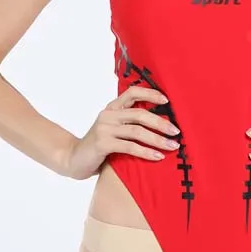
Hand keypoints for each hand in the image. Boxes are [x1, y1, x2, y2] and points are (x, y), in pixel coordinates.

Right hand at [61, 86, 180, 179]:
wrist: (74, 159)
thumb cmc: (100, 146)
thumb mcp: (113, 130)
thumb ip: (129, 124)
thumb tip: (161, 124)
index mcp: (112, 108)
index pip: (132, 92)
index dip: (150, 94)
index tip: (167, 101)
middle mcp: (108, 115)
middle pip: (140, 114)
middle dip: (161, 123)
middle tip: (176, 132)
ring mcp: (104, 129)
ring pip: (137, 131)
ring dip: (158, 139)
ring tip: (172, 146)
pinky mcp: (103, 144)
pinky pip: (130, 147)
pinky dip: (146, 152)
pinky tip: (158, 157)